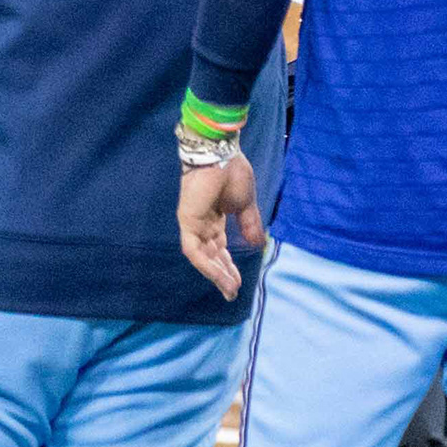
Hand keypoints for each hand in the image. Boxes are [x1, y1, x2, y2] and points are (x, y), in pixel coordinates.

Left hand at [178, 152, 264, 302]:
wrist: (221, 154)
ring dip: (216, 274)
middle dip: (223, 275)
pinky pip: (195, 251)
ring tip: (230, 290)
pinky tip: (221, 277)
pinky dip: (208, 265)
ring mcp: (193, 224)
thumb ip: (250, 225)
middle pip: (212, 256)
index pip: (220, 249)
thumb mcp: (246, 205)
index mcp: (214, 219)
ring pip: (203, 258)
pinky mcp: (188, 222)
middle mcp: (203, 224)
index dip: (229, 265)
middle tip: (232, 293)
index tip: (239, 282)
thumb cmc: (232, 172)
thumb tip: (258, 245)